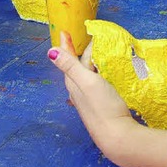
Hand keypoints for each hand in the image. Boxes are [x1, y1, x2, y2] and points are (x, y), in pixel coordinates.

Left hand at [48, 32, 134, 154]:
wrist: (116, 134)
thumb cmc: (102, 107)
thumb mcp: (86, 82)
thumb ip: (70, 66)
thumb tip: (50, 52)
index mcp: (73, 82)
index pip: (67, 58)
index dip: (66, 44)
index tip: (64, 31)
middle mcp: (78, 89)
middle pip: (78, 65)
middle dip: (80, 50)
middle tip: (87, 37)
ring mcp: (89, 96)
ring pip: (87, 73)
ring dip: (90, 60)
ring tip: (97, 51)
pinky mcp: (100, 102)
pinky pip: (96, 80)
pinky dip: (98, 70)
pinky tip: (105, 71)